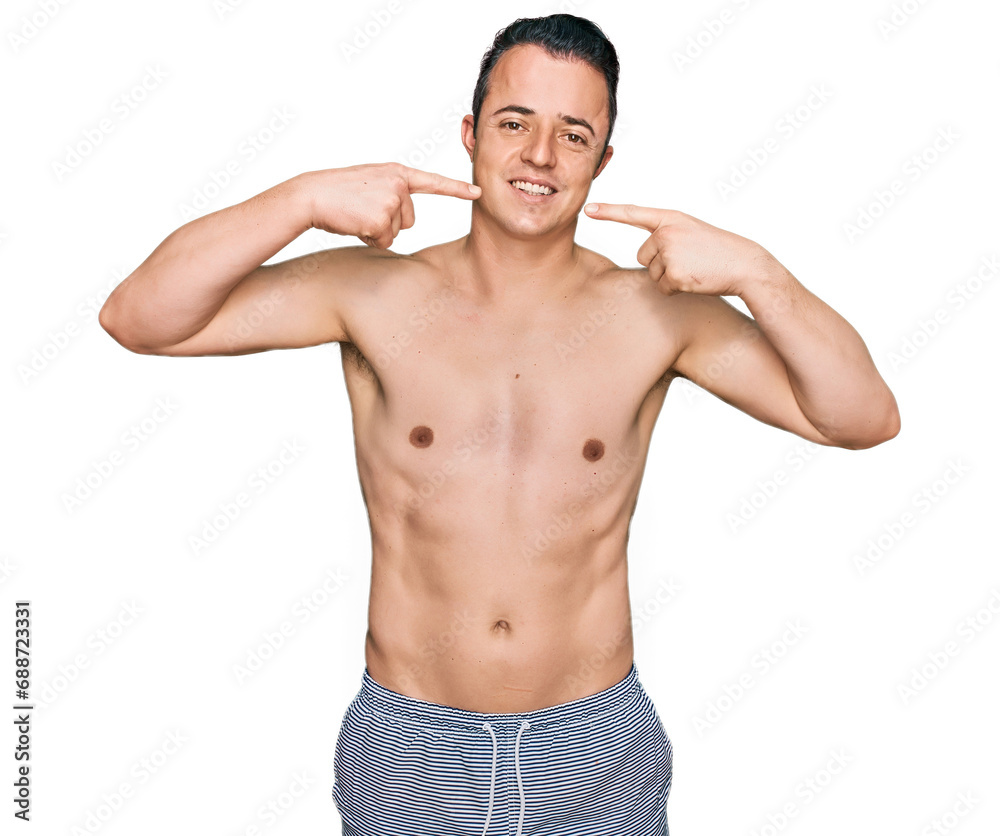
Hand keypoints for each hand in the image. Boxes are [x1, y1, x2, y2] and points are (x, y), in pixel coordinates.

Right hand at [304, 163, 480, 248]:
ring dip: (377, 231)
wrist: (311, 196)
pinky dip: (369, 238)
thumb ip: (392, 193)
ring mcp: (391, 199)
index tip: (477, 192)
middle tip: (362, 210)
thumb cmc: (337, 194)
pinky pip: (384, 241)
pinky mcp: (382, 217)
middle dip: (388, 223)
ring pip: (397, 232)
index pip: (432, 182)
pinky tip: (354, 223)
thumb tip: (403, 221)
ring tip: (356, 215)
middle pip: (410, 220)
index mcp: (396, 173)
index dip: (456, 189)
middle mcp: (398, 183)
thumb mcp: (370, 184)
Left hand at [584, 202, 769, 296]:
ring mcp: (670, 252)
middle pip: (642, 255)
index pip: (634, 213)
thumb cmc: (718, 251)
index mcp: (671, 218)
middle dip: (660, 263)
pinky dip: (676, 289)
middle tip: (688, 260)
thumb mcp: (690, 232)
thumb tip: (645, 256)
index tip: (588, 208)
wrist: (744, 264)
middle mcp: (667, 232)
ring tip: (694, 268)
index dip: (608, 211)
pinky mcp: (673, 273)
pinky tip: (694, 279)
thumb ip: (666, 236)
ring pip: (652, 273)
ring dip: (670, 277)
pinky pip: (661, 288)